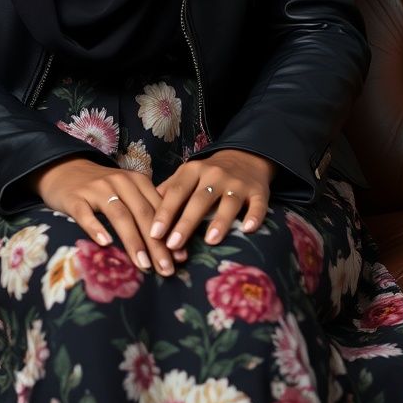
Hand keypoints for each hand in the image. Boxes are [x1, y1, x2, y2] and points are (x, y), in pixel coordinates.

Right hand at [26, 156, 183, 275]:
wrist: (64, 170)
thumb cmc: (103, 189)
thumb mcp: (129, 193)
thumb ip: (148, 212)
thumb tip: (175, 248)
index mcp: (138, 181)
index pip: (158, 210)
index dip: (171, 234)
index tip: (181, 258)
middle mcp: (120, 182)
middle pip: (143, 214)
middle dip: (156, 244)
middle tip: (166, 270)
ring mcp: (96, 189)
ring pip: (119, 215)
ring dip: (133, 241)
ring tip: (143, 264)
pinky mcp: (75, 198)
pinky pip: (86, 214)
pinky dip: (96, 228)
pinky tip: (105, 243)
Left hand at [150, 148, 276, 250]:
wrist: (245, 157)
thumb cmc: (208, 173)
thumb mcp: (187, 174)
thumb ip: (168, 190)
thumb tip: (143, 210)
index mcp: (193, 170)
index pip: (177, 191)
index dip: (165, 212)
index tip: (154, 234)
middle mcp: (215, 175)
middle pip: (199, 200)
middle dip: (185, 223)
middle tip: (173, 245)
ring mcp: (237, 183)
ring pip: (229, 202)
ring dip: (220, 221)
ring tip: (210, 241)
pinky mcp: (258, 191)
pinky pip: (258, 204)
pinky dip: (254, 216)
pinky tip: (247, 229)